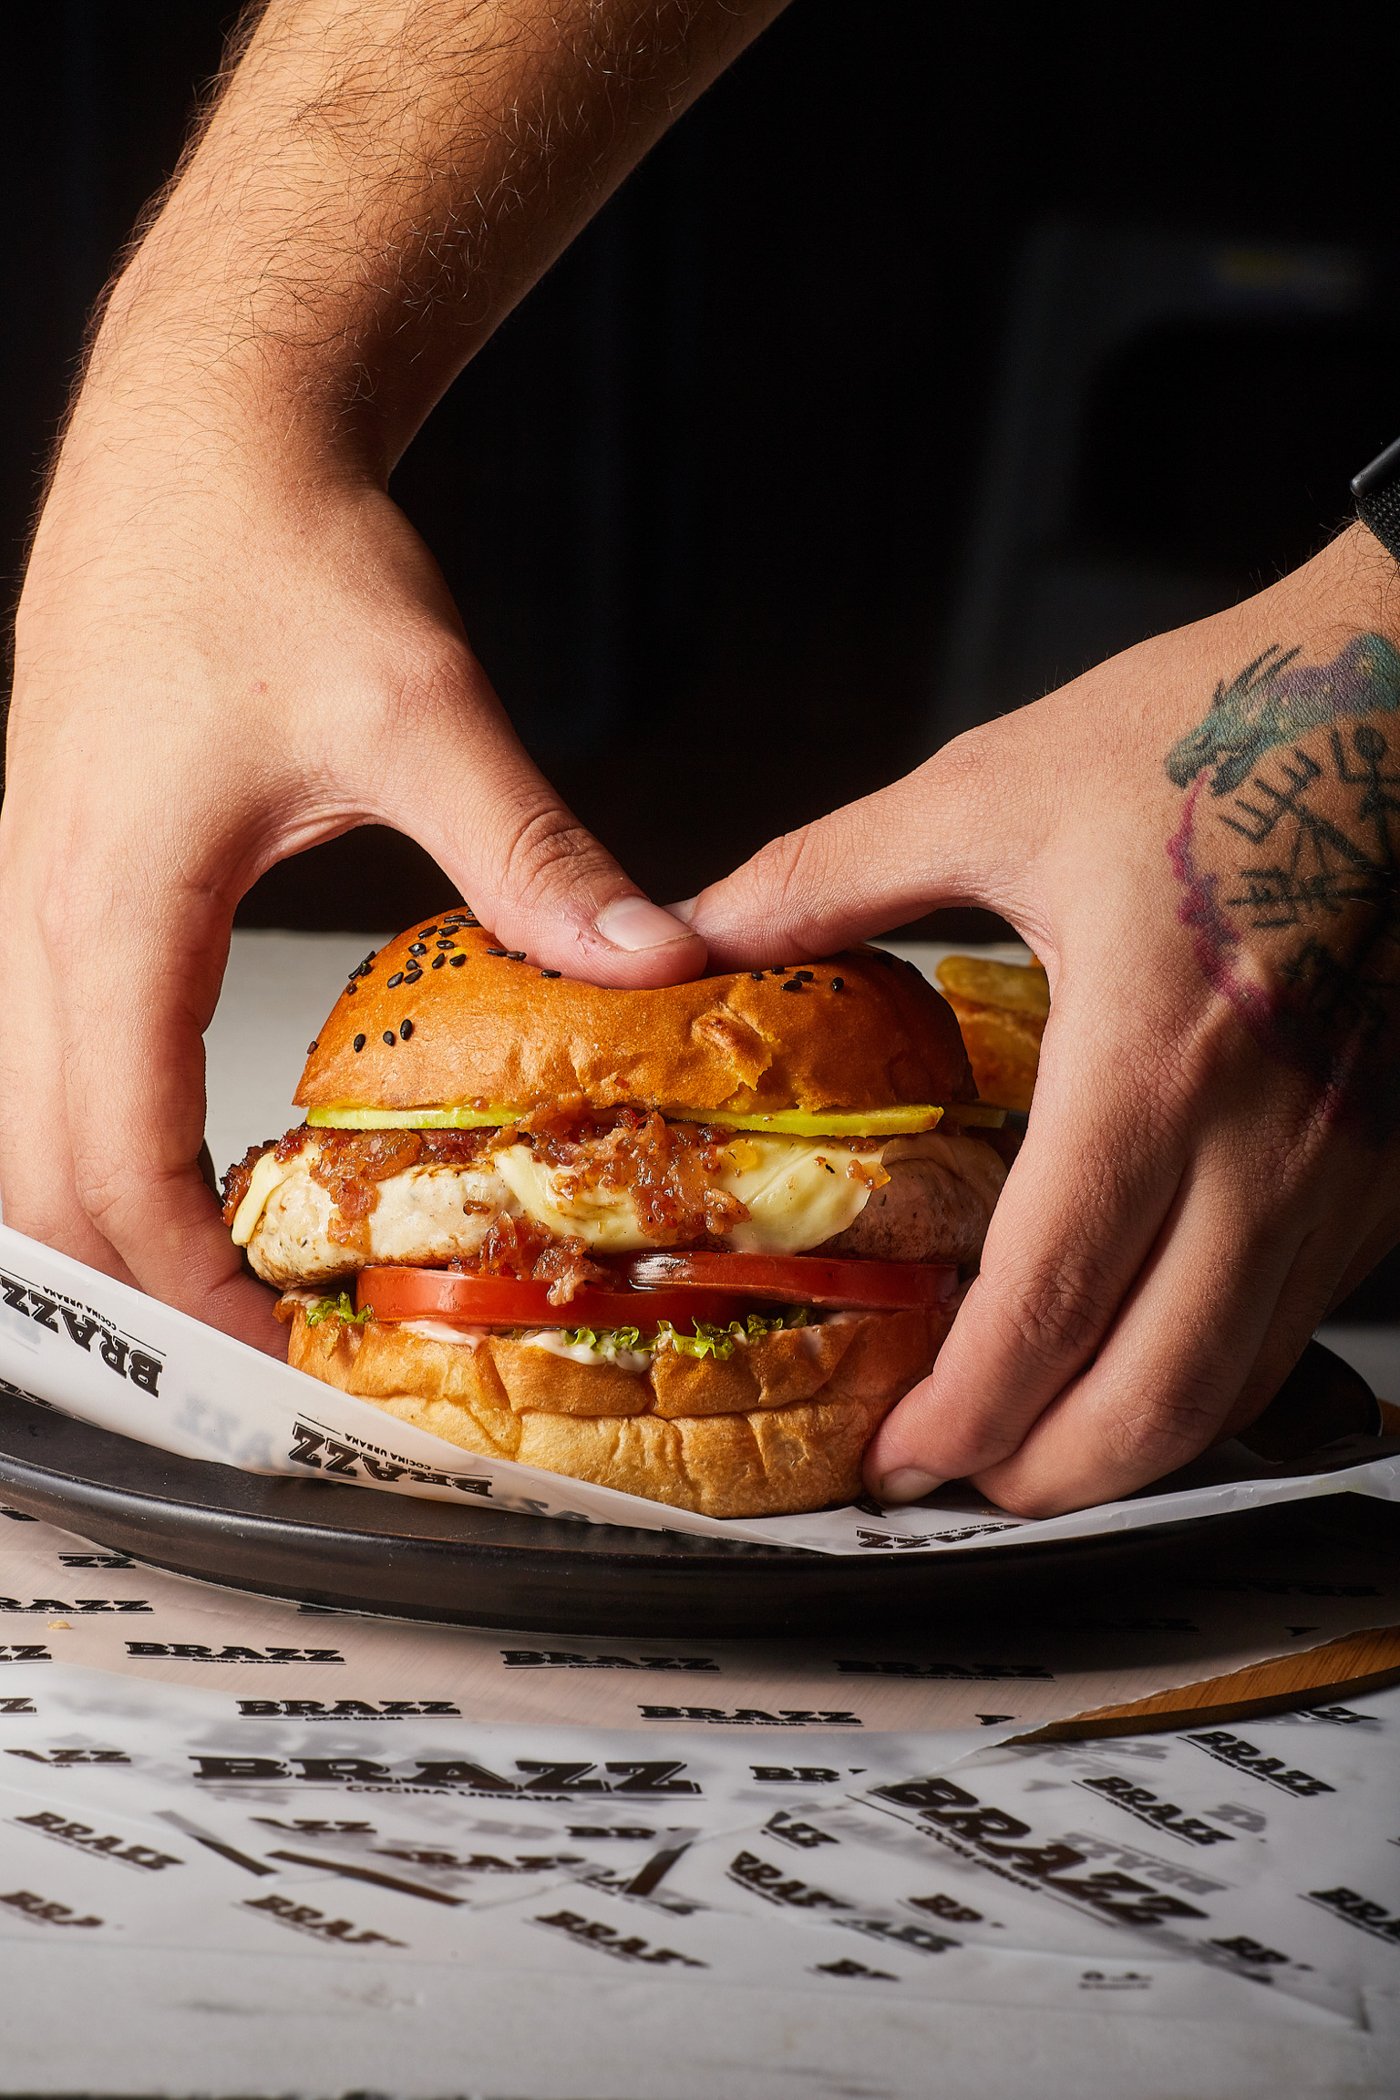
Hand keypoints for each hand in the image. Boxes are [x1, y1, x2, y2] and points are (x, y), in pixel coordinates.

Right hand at [0, 425, 701, 1350]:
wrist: (197, 431)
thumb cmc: (280, 547)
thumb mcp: (424, 710)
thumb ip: (532, 856)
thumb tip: (650, 964)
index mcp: (115, 900)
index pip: (113, 1157)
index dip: (187, 1284)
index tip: (277, 1353)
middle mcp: (39, 911)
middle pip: (35, 1175)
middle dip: (132, 1284)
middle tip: (262, 1343)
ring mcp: (27, 890)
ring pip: (18, 1119)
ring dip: (103, 1213)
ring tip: (232, 1269)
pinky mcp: (52, 867)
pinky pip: (39, 1046)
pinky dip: (99, 1129)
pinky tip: (191, 1144)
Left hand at [681, 528, 1399, 1513]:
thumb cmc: (1223, 725)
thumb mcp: (999, 786)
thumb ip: (829, 875)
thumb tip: (697, 933)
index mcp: (1156, 1057)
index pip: (1052, 1301)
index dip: (964, 1412)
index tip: (896, 1451)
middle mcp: (1272, 1141)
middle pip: (1159, 1397)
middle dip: (1042, 1477)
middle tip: (952, 1477)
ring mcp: (1350, 1165)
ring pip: (1243, 1382)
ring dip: (1130, 1444)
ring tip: (1032, 1441)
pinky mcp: (1390, 1161)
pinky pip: (1299, 1319)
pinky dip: (1209, 1372)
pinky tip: (1141, 1352)